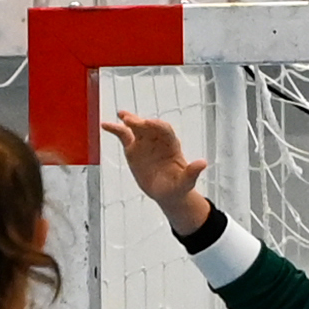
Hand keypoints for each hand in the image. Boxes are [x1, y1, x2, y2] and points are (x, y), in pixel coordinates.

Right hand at [107, 111, 211, 230]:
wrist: (167, 193)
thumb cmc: (178, 185)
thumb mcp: (186, 181)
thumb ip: (192, 172)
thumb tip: (203, 163)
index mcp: (171, 144)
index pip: (165, 130)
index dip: (158, 125)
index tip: (150, 123)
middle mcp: (157, 140)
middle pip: (149, 126)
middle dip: (141, 122)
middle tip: (132, 120)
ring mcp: (144, 142)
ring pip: (136, 127)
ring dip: (129, 120)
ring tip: (121, 115)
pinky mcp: (133, 148)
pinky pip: (123, 136)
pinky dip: (114, 129)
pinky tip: (105, 124)